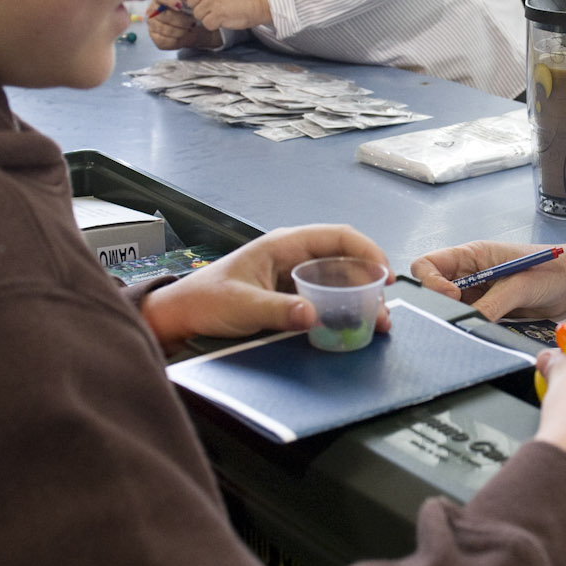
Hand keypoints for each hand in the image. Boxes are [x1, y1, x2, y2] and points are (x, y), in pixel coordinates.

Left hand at [141, 225, 391, 350]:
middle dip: (369, 282)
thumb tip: (313, 315)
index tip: (384, 275)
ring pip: (338, 282)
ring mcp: (293, 278)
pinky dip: (342, 312)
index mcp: (283, 245)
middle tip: (384, 309)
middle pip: (344, 261)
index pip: (338, 237)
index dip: (367, 251)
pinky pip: (325, 300)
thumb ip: (278, 310)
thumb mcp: (241, 305)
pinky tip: (352, 327)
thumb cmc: (204, 300)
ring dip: (359, 300)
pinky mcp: (290, 298)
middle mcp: (293, 257)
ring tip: (376, 323)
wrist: (181, 316)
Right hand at [147, 0, 220, 50]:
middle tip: (192, 22)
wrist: (192, 29)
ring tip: (189, 29)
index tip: (180, 5)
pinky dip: (176, 40)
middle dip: (181, 20)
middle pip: (164, 15)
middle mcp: (152, 11)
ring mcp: (152, 25)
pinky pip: (164, 41)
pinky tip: (183, 36)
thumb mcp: (190, 4)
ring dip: (181, 30)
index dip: (170, 0)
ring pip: (165, 29)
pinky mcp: (155, 39)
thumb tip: (182, 3)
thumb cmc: (189, 14)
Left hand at [178, 0, 271, 31]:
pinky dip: (214, 24)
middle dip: (199, 6)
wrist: (260, 1)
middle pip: (190, 1)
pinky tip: (224, 19)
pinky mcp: (217, 15)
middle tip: (214, 7)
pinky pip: (206, 24)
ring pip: (197, 14)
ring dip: (207, 16)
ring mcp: (212, 1)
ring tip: (221, 12)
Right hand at [409, 233, 565, 321]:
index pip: (428, 264)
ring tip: (475, 324)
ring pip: (450, 308)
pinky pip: (469, 320)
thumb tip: (471, 321)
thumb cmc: (554, 268)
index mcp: (472, 254)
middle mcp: (470, 272)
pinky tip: (483, 330)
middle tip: (459, 315)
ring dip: (456, 317)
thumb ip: (493, 303)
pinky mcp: (489, 309)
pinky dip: (471, 327)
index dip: (430, 281)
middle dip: (439, 304)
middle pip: (434, 288)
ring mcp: (478, 292)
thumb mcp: (520, 285)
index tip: (450, 297)